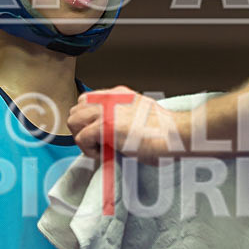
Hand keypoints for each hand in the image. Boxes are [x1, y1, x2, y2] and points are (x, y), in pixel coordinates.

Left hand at [67, 86, 184, 164]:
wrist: (175, 134)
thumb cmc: (165, 131)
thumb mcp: (140, 114)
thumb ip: (123, 116)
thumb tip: (110, 133)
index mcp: (119, 94)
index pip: (87, 100)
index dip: (88, 119)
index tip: (97, 135)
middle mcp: (109, 98)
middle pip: (76, 109)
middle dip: (81, 128)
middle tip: (95, 144)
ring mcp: (107, 111)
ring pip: (73, 121)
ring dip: (81, 137)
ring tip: (98, 148)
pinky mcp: (106, 126)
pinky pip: (81, 138)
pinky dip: (88, 150)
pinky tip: (103, 153)